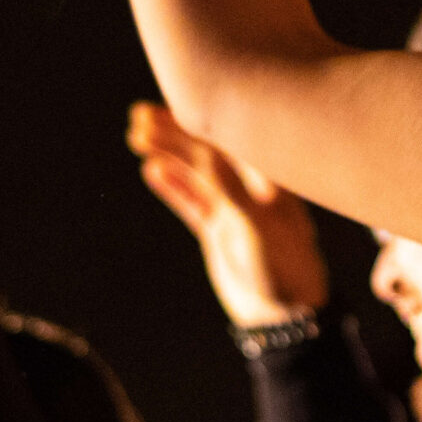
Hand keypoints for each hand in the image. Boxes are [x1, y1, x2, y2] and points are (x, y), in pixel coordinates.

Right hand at [128, 102, 329, 329]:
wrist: (284, 316)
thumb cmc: (284, 269)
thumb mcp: (260, 230)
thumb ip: (234, 192)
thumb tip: (209, 154)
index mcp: (269, 180)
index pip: (229, 141)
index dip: (198, 123)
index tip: (168, 105)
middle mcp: (252, 188)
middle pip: (207, 152)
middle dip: (175, 134)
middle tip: (139, 117)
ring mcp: (234, 208)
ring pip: (195, 175)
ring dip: (168, 155)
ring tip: (137, 135)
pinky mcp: (219, 229)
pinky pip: (191, 202)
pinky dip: (173, 186)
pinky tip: (152, 169)